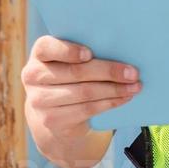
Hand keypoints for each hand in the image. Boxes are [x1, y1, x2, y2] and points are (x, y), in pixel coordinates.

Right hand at [21, 35, 140, 144]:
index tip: (90, 53)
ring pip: (84, 93)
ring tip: (134, 86)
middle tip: (133, 72)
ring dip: (114, 89)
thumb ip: (82, 52)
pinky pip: (87, 109)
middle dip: (108, 71)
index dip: (68, 51)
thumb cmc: (67, 76)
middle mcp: (34, 76)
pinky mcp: (53, 120)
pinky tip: (124, 98)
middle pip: (75, 72)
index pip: (47, 47)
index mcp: (39, 54)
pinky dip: (110, 102)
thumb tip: (120, 48)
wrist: (51, 113)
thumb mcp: (66, 62)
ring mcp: (41, 101)